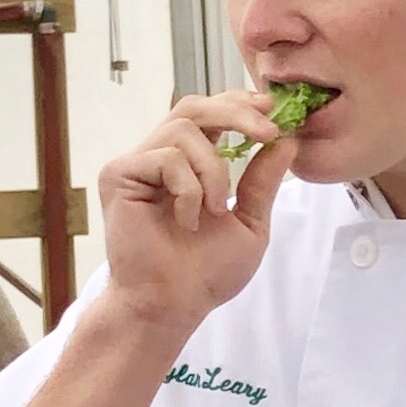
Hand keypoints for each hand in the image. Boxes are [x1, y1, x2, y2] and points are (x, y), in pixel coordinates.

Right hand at [97, 90, 293, 333]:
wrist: (173, 303)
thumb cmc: (206, 272)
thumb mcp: (250, 221)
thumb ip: (263, 181)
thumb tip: (287, 141)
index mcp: (189, 165)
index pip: (209, 115)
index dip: (237, 104)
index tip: (272, 108)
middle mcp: (159, 158)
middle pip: (193, 107)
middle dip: (236, 114)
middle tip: (268, 133)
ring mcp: (136, 165)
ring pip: (184, 130)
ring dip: (214, 170)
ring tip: (216, 208)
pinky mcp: (119, 175)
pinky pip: (166, 158)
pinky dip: (189, 189)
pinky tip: (187, 219)